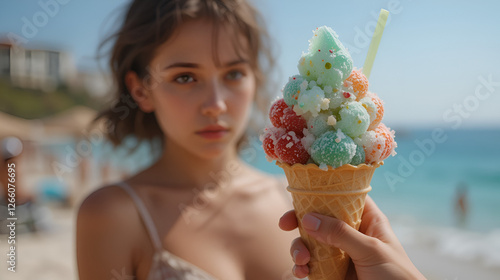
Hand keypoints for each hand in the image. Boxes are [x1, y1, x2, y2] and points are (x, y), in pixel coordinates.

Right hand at [279, 196, 425, 279]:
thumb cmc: (397, 276)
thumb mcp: (371, 250)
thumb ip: (340, 233)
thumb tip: (308, 218)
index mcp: (366, 220)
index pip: (342, 197)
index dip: (322, 192)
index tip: (301, 195)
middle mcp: (351, 234)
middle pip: (319, 219)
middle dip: (300, 222)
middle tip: (285, 225)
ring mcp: (340, 254)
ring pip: (310, 243)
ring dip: (299, 248)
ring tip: (302, 260)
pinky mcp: (332, 273)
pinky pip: (311, 266)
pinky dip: (302, 268)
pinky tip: (302, 272)